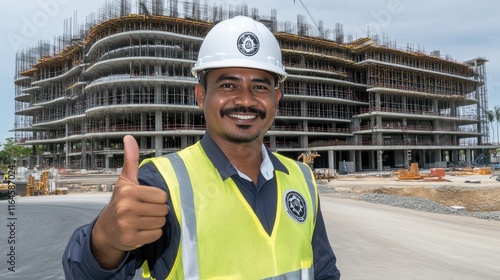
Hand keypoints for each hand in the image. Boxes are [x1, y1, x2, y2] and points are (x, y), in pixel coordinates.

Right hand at [91, 135, 167, 268]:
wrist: (106, 230)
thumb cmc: (120, 202)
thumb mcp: (125, 181)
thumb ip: (131, 160)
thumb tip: (129, 137)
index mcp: (128, 192)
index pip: (162, 196)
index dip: (156, 198)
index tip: (146, 200)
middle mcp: (127, 208)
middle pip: (163, 210)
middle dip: (157, 211)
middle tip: (145, 211)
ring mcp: (128, 225)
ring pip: (160, 223)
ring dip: (155, 223)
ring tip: (142, 220)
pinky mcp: (131, 240)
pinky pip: (156, 235)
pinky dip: (152, 234)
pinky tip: (141, 230)